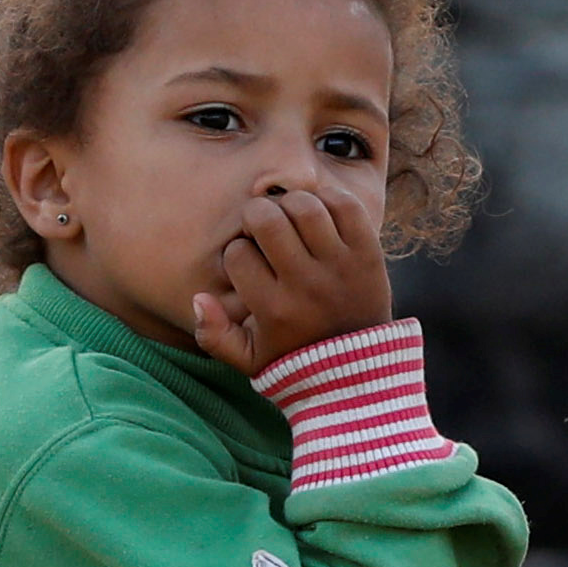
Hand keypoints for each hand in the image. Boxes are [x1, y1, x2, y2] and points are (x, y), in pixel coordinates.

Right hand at [192, 169, 392, 370]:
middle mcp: (306, 285)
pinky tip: (319, 213)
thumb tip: (199, 298)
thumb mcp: (249, 360)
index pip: (237, 254)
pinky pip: (345, 206)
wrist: (360, 367)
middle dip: (255, 215)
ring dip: (290, 203)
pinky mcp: (368, 254)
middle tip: (262, 226)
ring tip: (290, 216)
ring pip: (305, 207)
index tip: (248, 259)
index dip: (236, 250)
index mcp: (273, 310)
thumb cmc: (296, 359)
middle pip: (267, 220)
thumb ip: (213, 335)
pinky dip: (328, 199)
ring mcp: (340, 267)